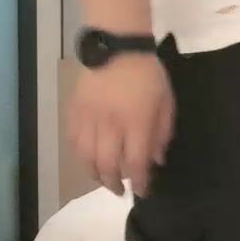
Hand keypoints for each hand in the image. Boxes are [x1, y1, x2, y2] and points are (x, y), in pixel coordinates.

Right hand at [67, 54, 174, 196]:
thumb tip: (157, 160)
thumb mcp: (166, 102)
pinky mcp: (74, 111)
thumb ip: (162, 133)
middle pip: (108, 165)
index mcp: (136, 122)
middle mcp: (110, 124)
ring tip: (104, 180)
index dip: (139, 182)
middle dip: (114, 184)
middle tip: (120, 191)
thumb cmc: (148, 75)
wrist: (117, 48)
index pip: (136, 162)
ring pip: (86, 157)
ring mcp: (89, 118)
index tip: (142, 192)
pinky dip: (80, 155)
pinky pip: (73, 141)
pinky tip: (88, 160)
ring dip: (95, 174)